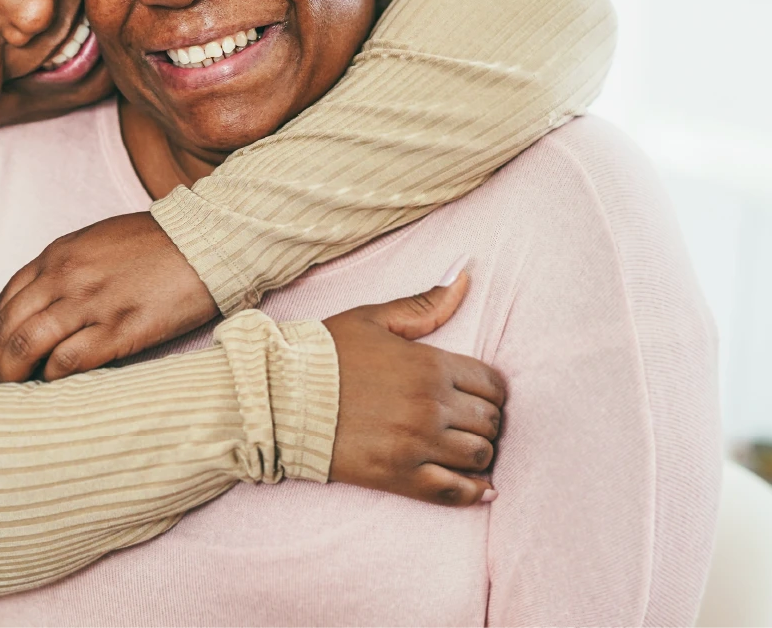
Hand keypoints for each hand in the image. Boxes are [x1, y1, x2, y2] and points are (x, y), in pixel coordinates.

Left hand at [0, 212, 218, 382]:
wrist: (206, 240)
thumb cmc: (157, 243)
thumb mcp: (97, 242)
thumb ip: (66, 269)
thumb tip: (42, 304)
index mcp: (59, 255)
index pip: (6, 300)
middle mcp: (67, 277)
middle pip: (9, 327)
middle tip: (1, 383)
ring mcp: (92, 303)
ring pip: (29, 345)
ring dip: (15, 375)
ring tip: (17, 392)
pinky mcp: (120, 328)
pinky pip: (69, 361)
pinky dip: (54, 378)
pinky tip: (56, 386)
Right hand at [324, 269, 505, 506]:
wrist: (279, 396)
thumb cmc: (325, 354)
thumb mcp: (374, 318)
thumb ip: (425, 304)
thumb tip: (465, 277)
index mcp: (430, 364)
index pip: (492, 384)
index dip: (492, 391)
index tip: (479, 397)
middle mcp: (431, 405)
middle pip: (490, 421)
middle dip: (486, 422)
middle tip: (470, 423)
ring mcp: (417, 444)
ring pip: (479, 456)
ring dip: (479, 454)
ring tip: (465, 449)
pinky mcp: (399, 476)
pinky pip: (453, 491)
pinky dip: (473, 493)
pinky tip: (482, 490)